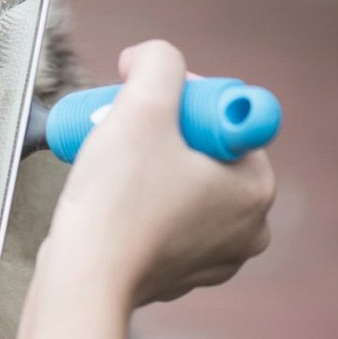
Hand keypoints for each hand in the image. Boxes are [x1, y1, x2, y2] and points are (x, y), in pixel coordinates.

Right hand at [43, 40, 275, 305]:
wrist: (82, 280)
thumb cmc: (115, 201)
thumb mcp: (142, 106)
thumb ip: (158, 62)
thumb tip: (150, 58)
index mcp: (255, 187)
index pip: (224, 118)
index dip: (180, 100)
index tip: (142, 107)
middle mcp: (247, 229)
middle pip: (203, 152)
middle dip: (161, 135)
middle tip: (120, 133)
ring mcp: (214, 259)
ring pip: (181, 186)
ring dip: (149, 169)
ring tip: (112, 171)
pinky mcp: (178, 276)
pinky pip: (163, 222)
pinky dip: (141, 207)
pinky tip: (113, 206)